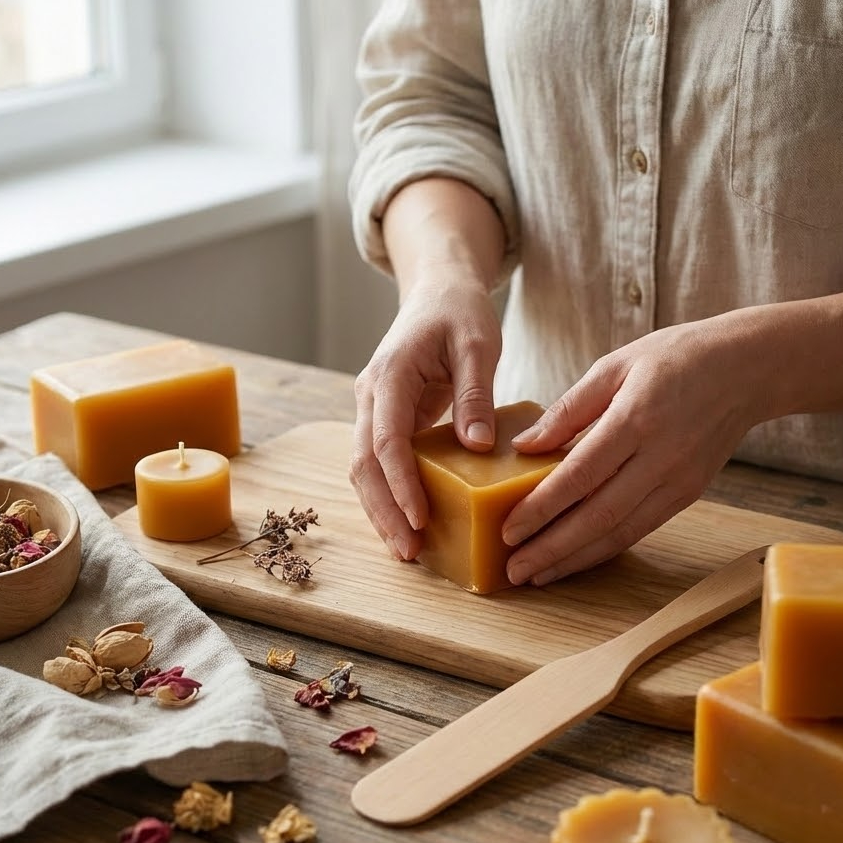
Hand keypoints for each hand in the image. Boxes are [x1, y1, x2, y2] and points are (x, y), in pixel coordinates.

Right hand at [349, 268, 502, 561]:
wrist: (437, 291)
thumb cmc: (459, 311)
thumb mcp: (478, 344)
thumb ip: (475, 394)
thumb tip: (477, 447)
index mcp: (390, 376)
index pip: (387, 440)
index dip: (401, 483)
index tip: (420, 518)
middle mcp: (371, 395)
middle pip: (364, 463)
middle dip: (384, 510)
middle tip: (409, 551)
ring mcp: (373, 408)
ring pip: (365, 468)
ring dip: (381, 509)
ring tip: (406, 549)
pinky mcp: (385, 419)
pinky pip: (379, 463)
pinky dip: (389, 494)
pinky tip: (408, 522)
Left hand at [501, 315, 764, 584]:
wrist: (748, 368)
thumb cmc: (676, 358)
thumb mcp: (615, 365)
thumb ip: (568, 409)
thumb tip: (525, 446)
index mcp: (636, 418)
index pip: (580, 475)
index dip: (542, 508)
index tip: (508, 530)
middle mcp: (660, 457)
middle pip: (598, 516)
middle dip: (552, 549)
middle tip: (514, 570)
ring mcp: (679, 480)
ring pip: (620, 532)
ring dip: (576, 560)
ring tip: (537, 575)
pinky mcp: (689, 494)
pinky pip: (641, 529)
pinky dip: (605, 549)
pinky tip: (575, 559)